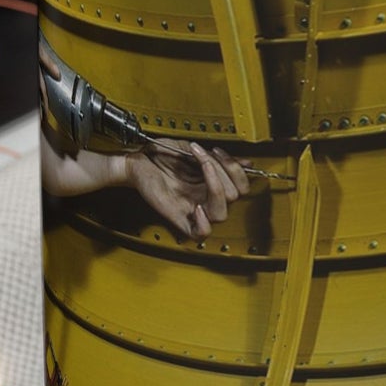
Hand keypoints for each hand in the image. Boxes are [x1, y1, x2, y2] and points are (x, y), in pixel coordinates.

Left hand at [125, 142, 249, 239]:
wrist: (138, 160)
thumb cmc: (162, 156)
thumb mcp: (194, 151)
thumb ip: (220, 160)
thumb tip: (247, 163)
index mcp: (213, 185)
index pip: (241, 187)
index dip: (235, 168)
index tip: (217, 151)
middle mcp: (206, 199)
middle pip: (234, 196)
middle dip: (221, 169)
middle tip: (202, 155)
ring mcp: (194, 210)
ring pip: (222, 214)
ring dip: (216, 186)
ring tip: (202, 169)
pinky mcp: (179, 219)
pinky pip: (200, 233)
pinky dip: (203, 222)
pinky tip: (196, 206)